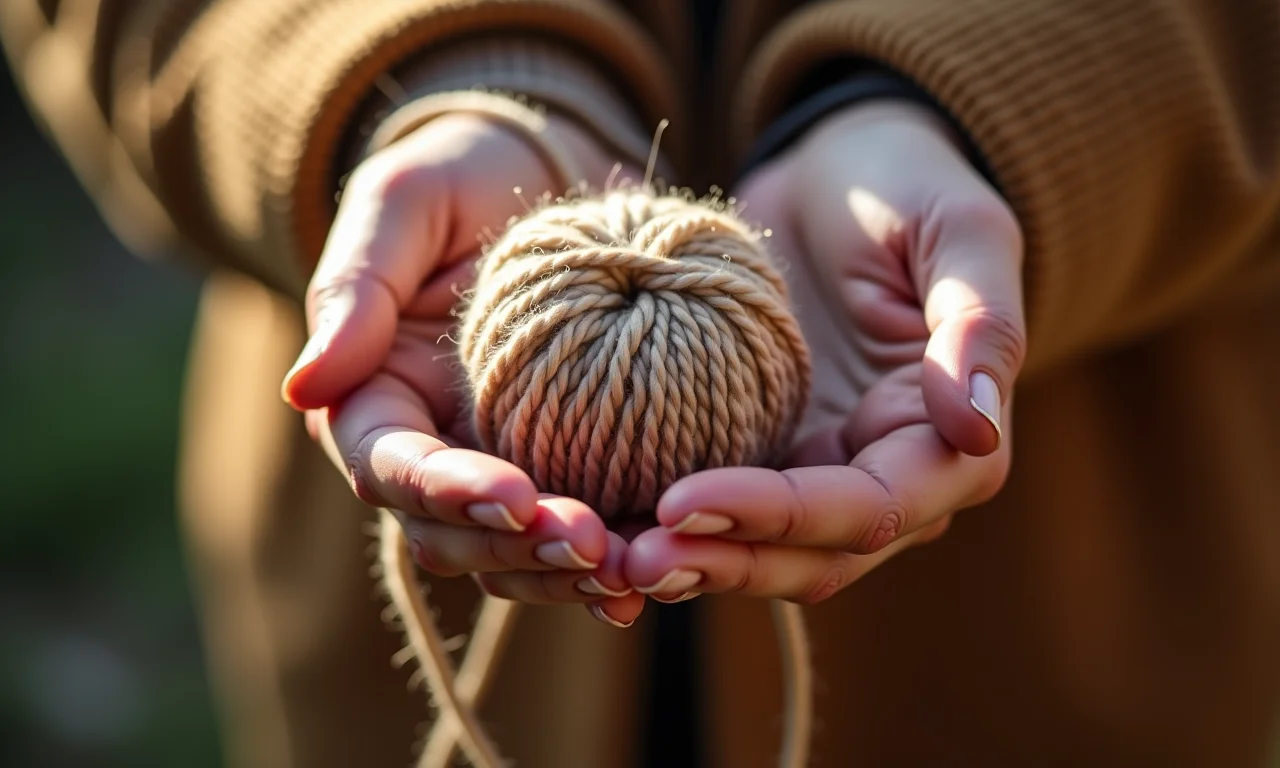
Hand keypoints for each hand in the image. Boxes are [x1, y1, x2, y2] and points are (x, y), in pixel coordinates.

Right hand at [286, 110, 644, 627]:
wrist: (537, 182)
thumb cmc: (459, 179)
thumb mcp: (401, 202)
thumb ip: (354, 288)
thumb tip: (304, 387)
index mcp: (370, 397)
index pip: (389, 464)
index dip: (444, 490)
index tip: (512, 493)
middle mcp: (424, 449)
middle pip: (448, 532)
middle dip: (513, 547)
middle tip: (591, 544)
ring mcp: (490, 468)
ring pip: (505, 554)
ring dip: (559, 573)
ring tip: (630, 571)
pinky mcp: (555, 472)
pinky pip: (564, 537)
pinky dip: (598, 564)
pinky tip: (648, 575)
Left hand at [626, 101, 1025, 602]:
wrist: (837, 173)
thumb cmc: (905, 185)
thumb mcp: (959, 227)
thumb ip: (981, 323)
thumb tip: (980, 427)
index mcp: (949, 443)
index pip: (870, 508)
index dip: (783, 517)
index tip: (686, 503)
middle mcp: (888, 478)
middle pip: (814, 556)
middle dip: (729, 564)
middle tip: (634, 560)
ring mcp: (821, 473)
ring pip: (766, 554)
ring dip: (695, 566)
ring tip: (612, 562)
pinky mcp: (765, 456)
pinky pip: (724, 513)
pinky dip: (674, 530)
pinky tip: (607, 528)